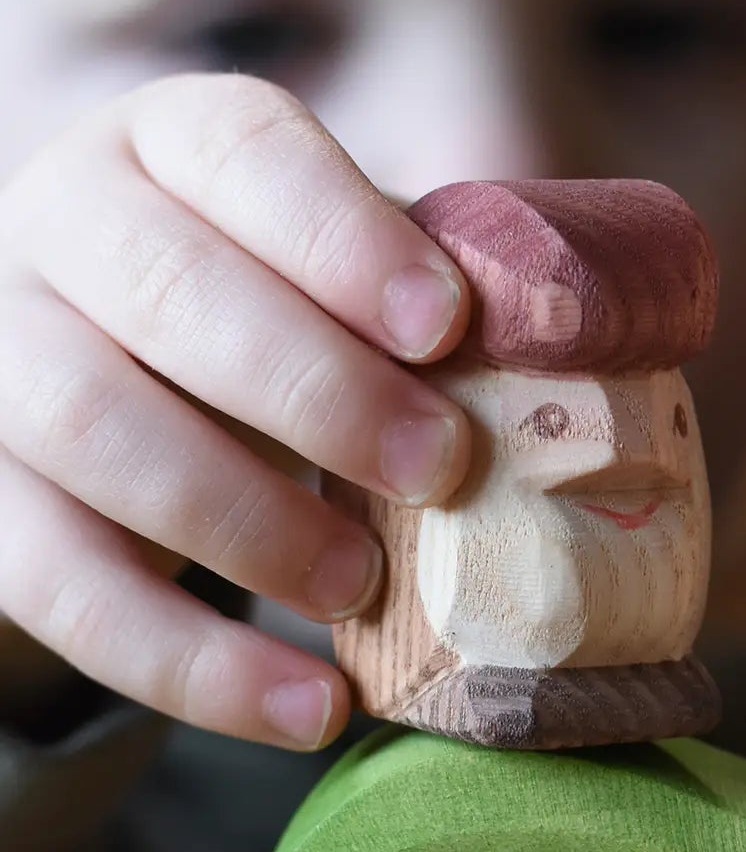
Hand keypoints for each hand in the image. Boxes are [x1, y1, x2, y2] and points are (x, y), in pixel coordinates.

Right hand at [0, 76, 472, 748]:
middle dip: (315, 386)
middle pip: (166, 290)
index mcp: (171, 145)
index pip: (243, 151)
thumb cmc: (278, 320)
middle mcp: (59, 224)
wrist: (116, 388)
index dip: (344, 237)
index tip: (448, 326)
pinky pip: (55, 581)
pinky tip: (308, 707)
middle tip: (442, 469)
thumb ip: (434, 299)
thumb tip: (585, 345)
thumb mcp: (345, 282)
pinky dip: (188, 662)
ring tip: (364, 588)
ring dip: (243, 520)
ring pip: (88, 425)